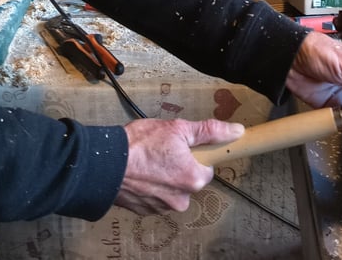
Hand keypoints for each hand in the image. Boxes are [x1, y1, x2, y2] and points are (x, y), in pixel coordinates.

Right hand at [115, 118, 243, 214]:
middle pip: (188, 180)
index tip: (185, 148)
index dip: (196, 155)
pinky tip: (141, 172)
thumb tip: (236, 131)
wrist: (104, 163)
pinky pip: (155, 197)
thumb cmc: (140, 144)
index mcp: (193, 179)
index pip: (206, 169)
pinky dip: (150, 186)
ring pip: (171, 189)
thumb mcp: (178, 129)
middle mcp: (180, 199)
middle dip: (179, 166)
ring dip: (164, 176)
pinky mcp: (145, 211)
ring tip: (148, 160)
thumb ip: (209, 131)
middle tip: (163, 150)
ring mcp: (162, 208)